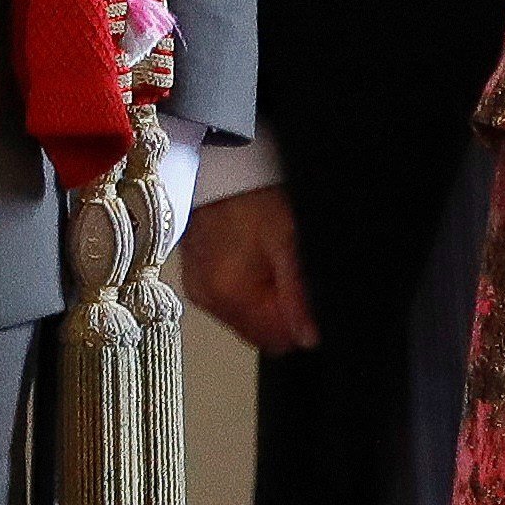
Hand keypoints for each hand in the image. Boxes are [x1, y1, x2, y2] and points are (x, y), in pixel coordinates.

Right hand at [180, 184, 316, 354]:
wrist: (218, 164)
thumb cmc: (252, 196)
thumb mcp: (288, 243)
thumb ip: (298, 294)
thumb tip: (308, 337)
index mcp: (228, 295)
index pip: (278, 340)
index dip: (300, 321)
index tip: (303, 290)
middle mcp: (207, 297)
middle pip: (261, 331)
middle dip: (280, 310)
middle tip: (287, 268)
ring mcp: (199, 286)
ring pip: (247, 314)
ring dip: (264, 298)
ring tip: (270, 256)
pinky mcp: (196, 273)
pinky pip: (230, 296)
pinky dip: (247, 284)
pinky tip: (253, 254)